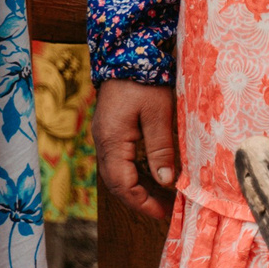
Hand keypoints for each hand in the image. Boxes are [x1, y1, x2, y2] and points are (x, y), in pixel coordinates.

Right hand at [95, 79, 178, 222]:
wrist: (125, 54)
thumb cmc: (144, 82)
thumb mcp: (158, 114)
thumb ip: (161, 149)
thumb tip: (166, 182)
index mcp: (112, 140)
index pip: (122, 184)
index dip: (142, 203)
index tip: (164, 213)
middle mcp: (102, 141)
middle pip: (115, 182)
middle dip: (139, 200)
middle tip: (165, 209)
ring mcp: (103, 135)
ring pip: (115, 173)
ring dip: (136, 188)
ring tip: (162, 196)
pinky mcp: (109, 130)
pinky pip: (118, 160)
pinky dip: (134, 174)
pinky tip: (152, 175)